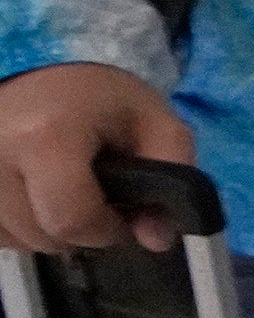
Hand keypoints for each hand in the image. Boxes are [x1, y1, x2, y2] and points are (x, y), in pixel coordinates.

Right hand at [0, 63, 193, 257]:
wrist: (36, 75)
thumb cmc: (97, 98)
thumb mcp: (153, 121)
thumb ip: (173, 174)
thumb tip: (157, 239)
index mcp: (44, 136)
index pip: (70, 219)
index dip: (106, 228)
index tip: (122, 211)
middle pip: (42, 236)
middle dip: (81, 230)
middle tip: (95, 197)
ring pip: (16, 242)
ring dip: (48, 230)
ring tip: (62, 190)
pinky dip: (20, 227)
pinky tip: (34, 196)